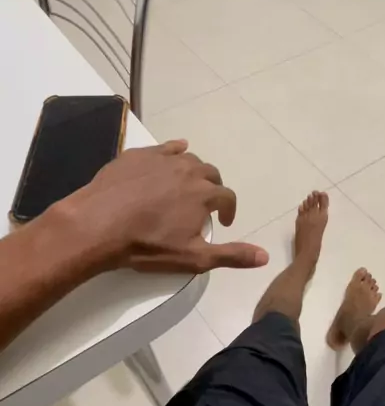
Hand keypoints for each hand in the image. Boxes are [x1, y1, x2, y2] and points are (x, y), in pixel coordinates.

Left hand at [59, 140, 268, 273]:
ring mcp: (162, 159)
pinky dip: (174, 151)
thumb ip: (231, 255)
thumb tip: (265, 256)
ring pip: (188, 159)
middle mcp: (189, 170)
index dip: (229, 210)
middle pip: (210, 174)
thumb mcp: (193, 258)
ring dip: (194, 172)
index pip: (228, 198)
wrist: (98, 225)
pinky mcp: (138, 154)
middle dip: (213, 189)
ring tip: (186, 186)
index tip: (223, 222)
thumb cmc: (148, 245)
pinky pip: (164, 148)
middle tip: (205, 206)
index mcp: (204, 194)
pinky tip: (172, 155)